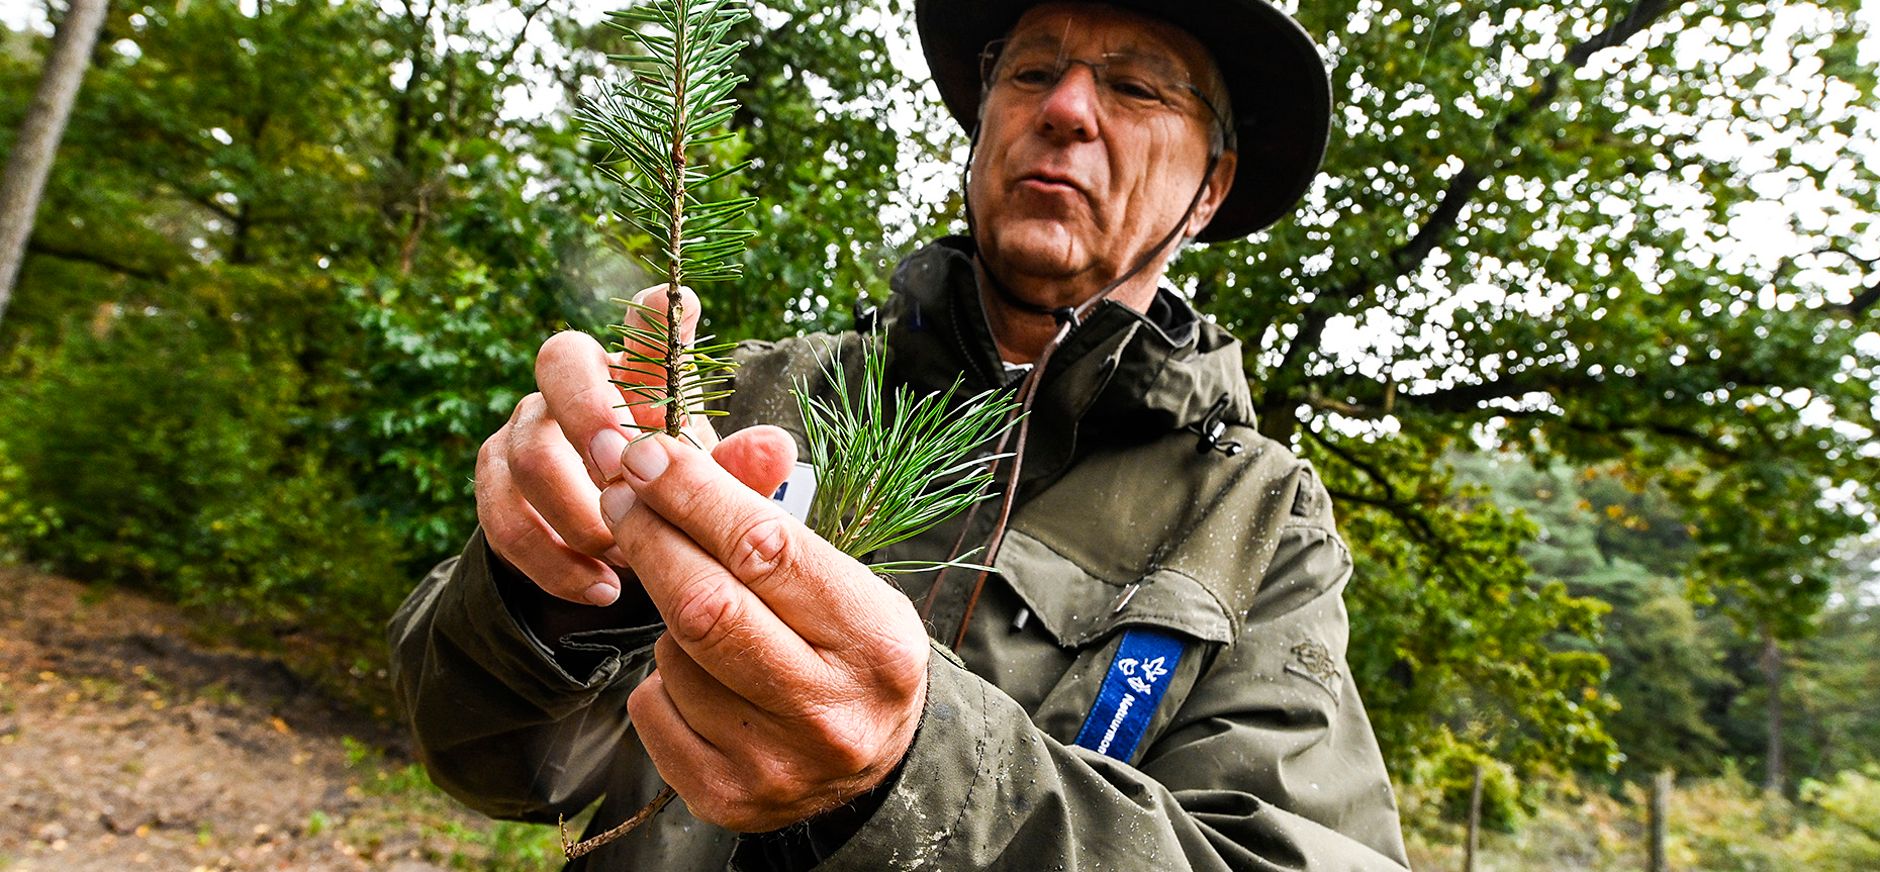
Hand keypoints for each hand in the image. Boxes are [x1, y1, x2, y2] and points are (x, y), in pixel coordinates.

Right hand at [475, 285, 790, 604]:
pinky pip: (503, 516)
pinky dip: (553, 561)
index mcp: (641, 377)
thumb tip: (777, 448)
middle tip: (619, 474)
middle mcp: (578, 386)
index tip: (674, 304)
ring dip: (579, 514)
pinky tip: (599, 588)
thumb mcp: (710, 494)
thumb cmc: (672, 502)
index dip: (656, 313)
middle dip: (586, 414)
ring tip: (627, 562)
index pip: (646, 325)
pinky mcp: (496, 480)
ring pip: (528, 450)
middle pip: (558, 359)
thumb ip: (739, 475)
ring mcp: (528, 427)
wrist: (611, 556)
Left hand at [601, 433, 930, 831]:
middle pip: (705, 605)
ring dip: (669, 617)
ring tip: (705, 615)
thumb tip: (700, 448)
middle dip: (650, 535)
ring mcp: (775, 764)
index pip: (766, 550)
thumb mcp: (841, 579)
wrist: (875, 767)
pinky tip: (699, 677)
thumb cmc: (849, 649)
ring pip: (673, 657)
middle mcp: (829, 710)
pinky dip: (660, 678)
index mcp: (874, 642)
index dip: (694, 494)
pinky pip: (652, 709)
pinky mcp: (725, 798)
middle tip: (619, 493)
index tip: (644, 455)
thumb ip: (769, 514)